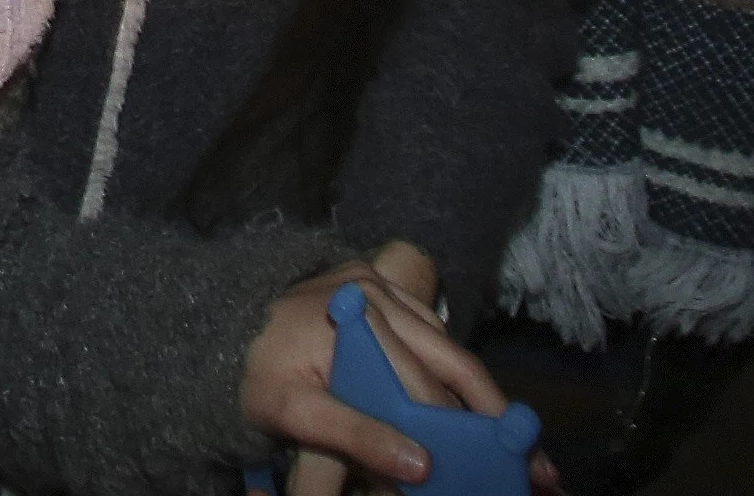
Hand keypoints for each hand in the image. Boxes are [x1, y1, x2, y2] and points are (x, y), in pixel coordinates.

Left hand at [243, 243, 514, 495]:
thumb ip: (352, 435)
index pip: (425, 384)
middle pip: (452, 362)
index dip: (466, 429)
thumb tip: (420, 466)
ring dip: (483, 399)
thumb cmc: (253, 372)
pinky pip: (433, 334)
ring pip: (450, 349)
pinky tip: (479, 410)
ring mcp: (383, 287)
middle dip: (493, 417)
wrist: (219, 324)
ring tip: (516, 446)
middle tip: (534, 466)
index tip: (501, 465)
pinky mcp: (383, 289)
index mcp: (356, 316)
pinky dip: (457, 373)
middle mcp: (377, 292)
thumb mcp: (290, 411)